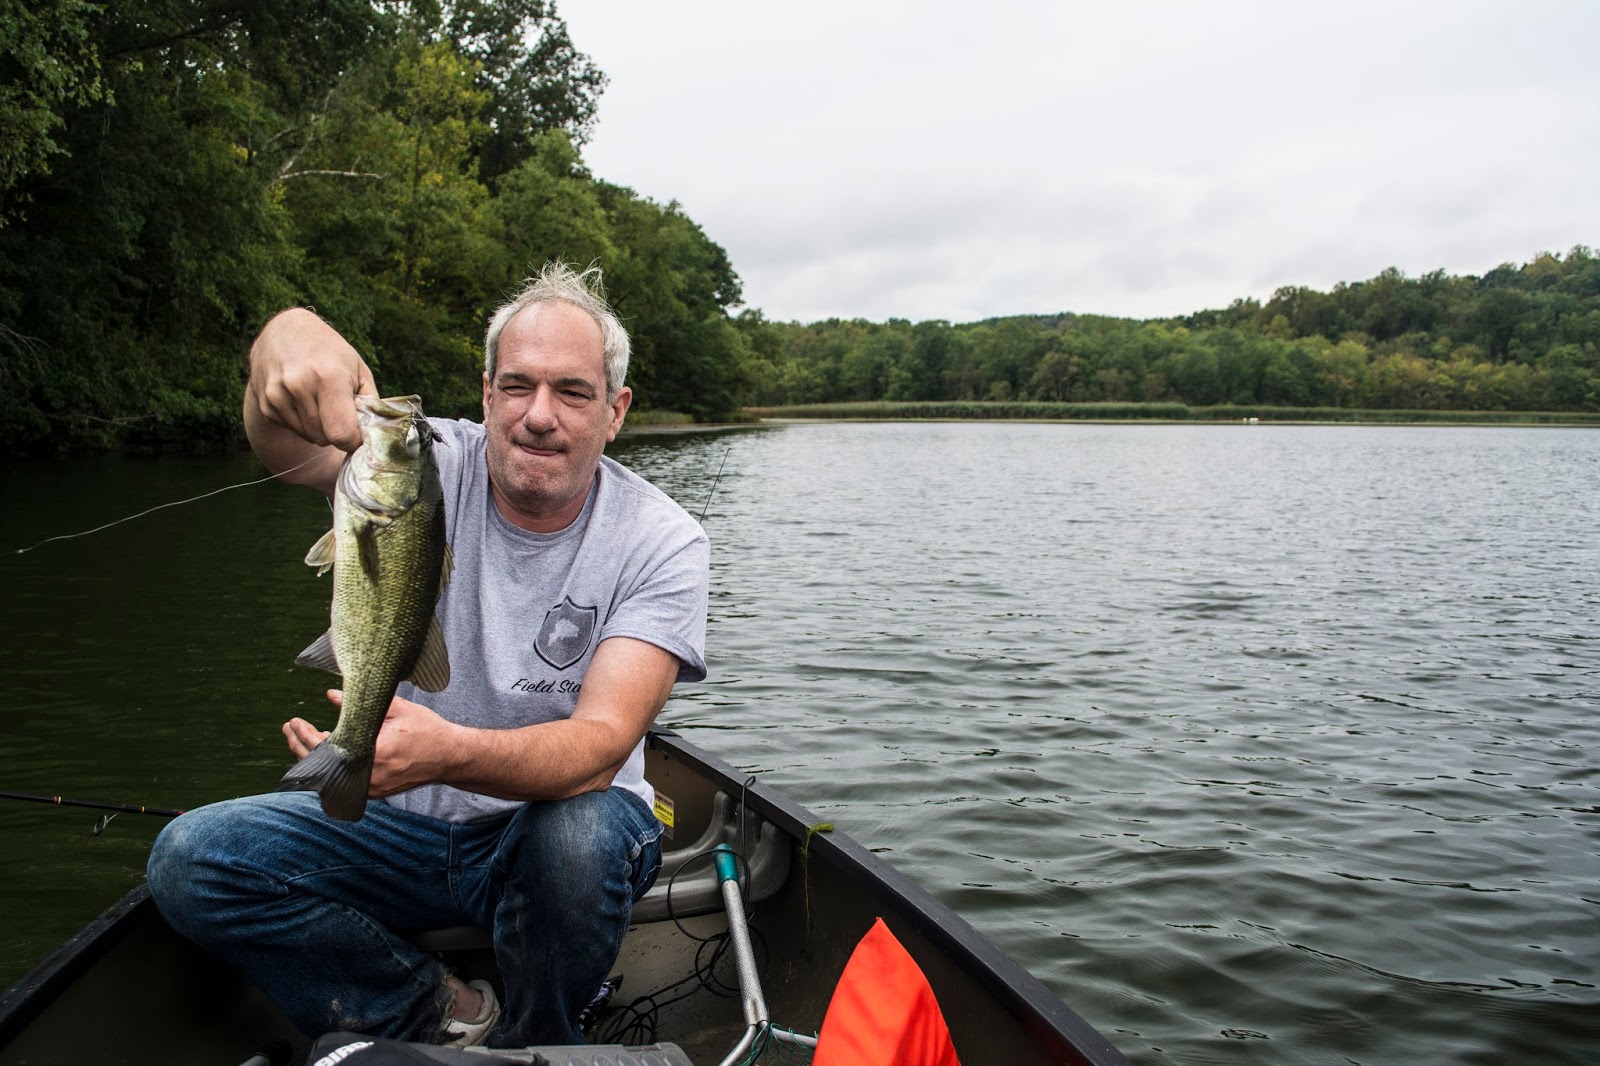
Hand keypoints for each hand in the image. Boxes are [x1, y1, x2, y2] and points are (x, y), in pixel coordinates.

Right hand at [246, 308, 377, 453]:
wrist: (285, 331)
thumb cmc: (330, 351)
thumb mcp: (358, 369)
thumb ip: (370, 403)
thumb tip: (370, 434)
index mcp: (329, 377)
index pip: (342, 433)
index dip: (354, 439)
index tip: (358, 431)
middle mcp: (299, 386)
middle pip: (326, 438)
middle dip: (337, 430)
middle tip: (337, 407)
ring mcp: (277, 395)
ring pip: (310, 437)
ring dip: (319, 427)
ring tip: (319, 399)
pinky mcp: (265, 404)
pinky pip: (293, 429)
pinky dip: (302, 421)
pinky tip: (301, 398)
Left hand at [283, 691, 463, 798]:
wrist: (448, 757)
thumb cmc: (426, 730)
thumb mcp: (397, 709)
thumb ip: (362, 703)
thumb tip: (332, 695)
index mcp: (372, 751)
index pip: (324, 746)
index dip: (304, 734)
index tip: (295, 722)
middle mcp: (368, 774)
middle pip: (320, 765)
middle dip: (299, 746)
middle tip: (290, 729)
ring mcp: (369, 787)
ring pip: (328, 777)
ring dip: (310, 759)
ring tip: (298, 742)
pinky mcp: (373, 793)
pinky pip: (340, 783)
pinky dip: (327, 770)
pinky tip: (318, 757)